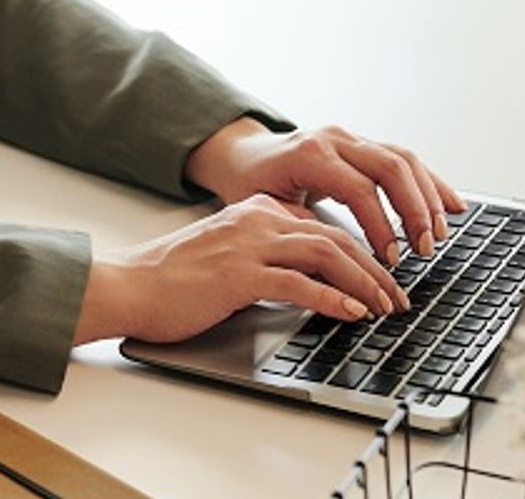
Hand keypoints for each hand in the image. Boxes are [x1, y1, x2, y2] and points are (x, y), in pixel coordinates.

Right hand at [73, 194, 408, 343]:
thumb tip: (311, 282)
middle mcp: (256, 220)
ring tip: (384, 308)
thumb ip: (266, 258)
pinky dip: (332, 299)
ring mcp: (248, 244)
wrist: (128, 285)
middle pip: (335, 237)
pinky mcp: (238, 274)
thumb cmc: (171, 279)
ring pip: (326, 254)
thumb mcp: (228, 256)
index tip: (383, 280)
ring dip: (364, 283)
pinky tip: (351, 314)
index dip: (362, 254)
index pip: (324, 227)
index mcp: (255, 211)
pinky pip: (299, 283)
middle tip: (397, 298)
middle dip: (375, 270)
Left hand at [183, 118, 464, 266]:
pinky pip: (405, 159)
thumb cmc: (251, 183)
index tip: (391, 257)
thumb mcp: (265, 208)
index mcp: (310, 155)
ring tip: (439, 233)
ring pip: (404, 159)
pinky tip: (451, 204)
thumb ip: (300, 229)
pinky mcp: (364, 145)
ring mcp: (352, 139)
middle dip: (414, 210)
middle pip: (390, 167)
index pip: (359, 188)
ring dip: (428, 197)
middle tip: (424, 248)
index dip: (380, 225)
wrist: (244, 154)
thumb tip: (332, 266)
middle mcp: (335, 139)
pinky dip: (431, 183)